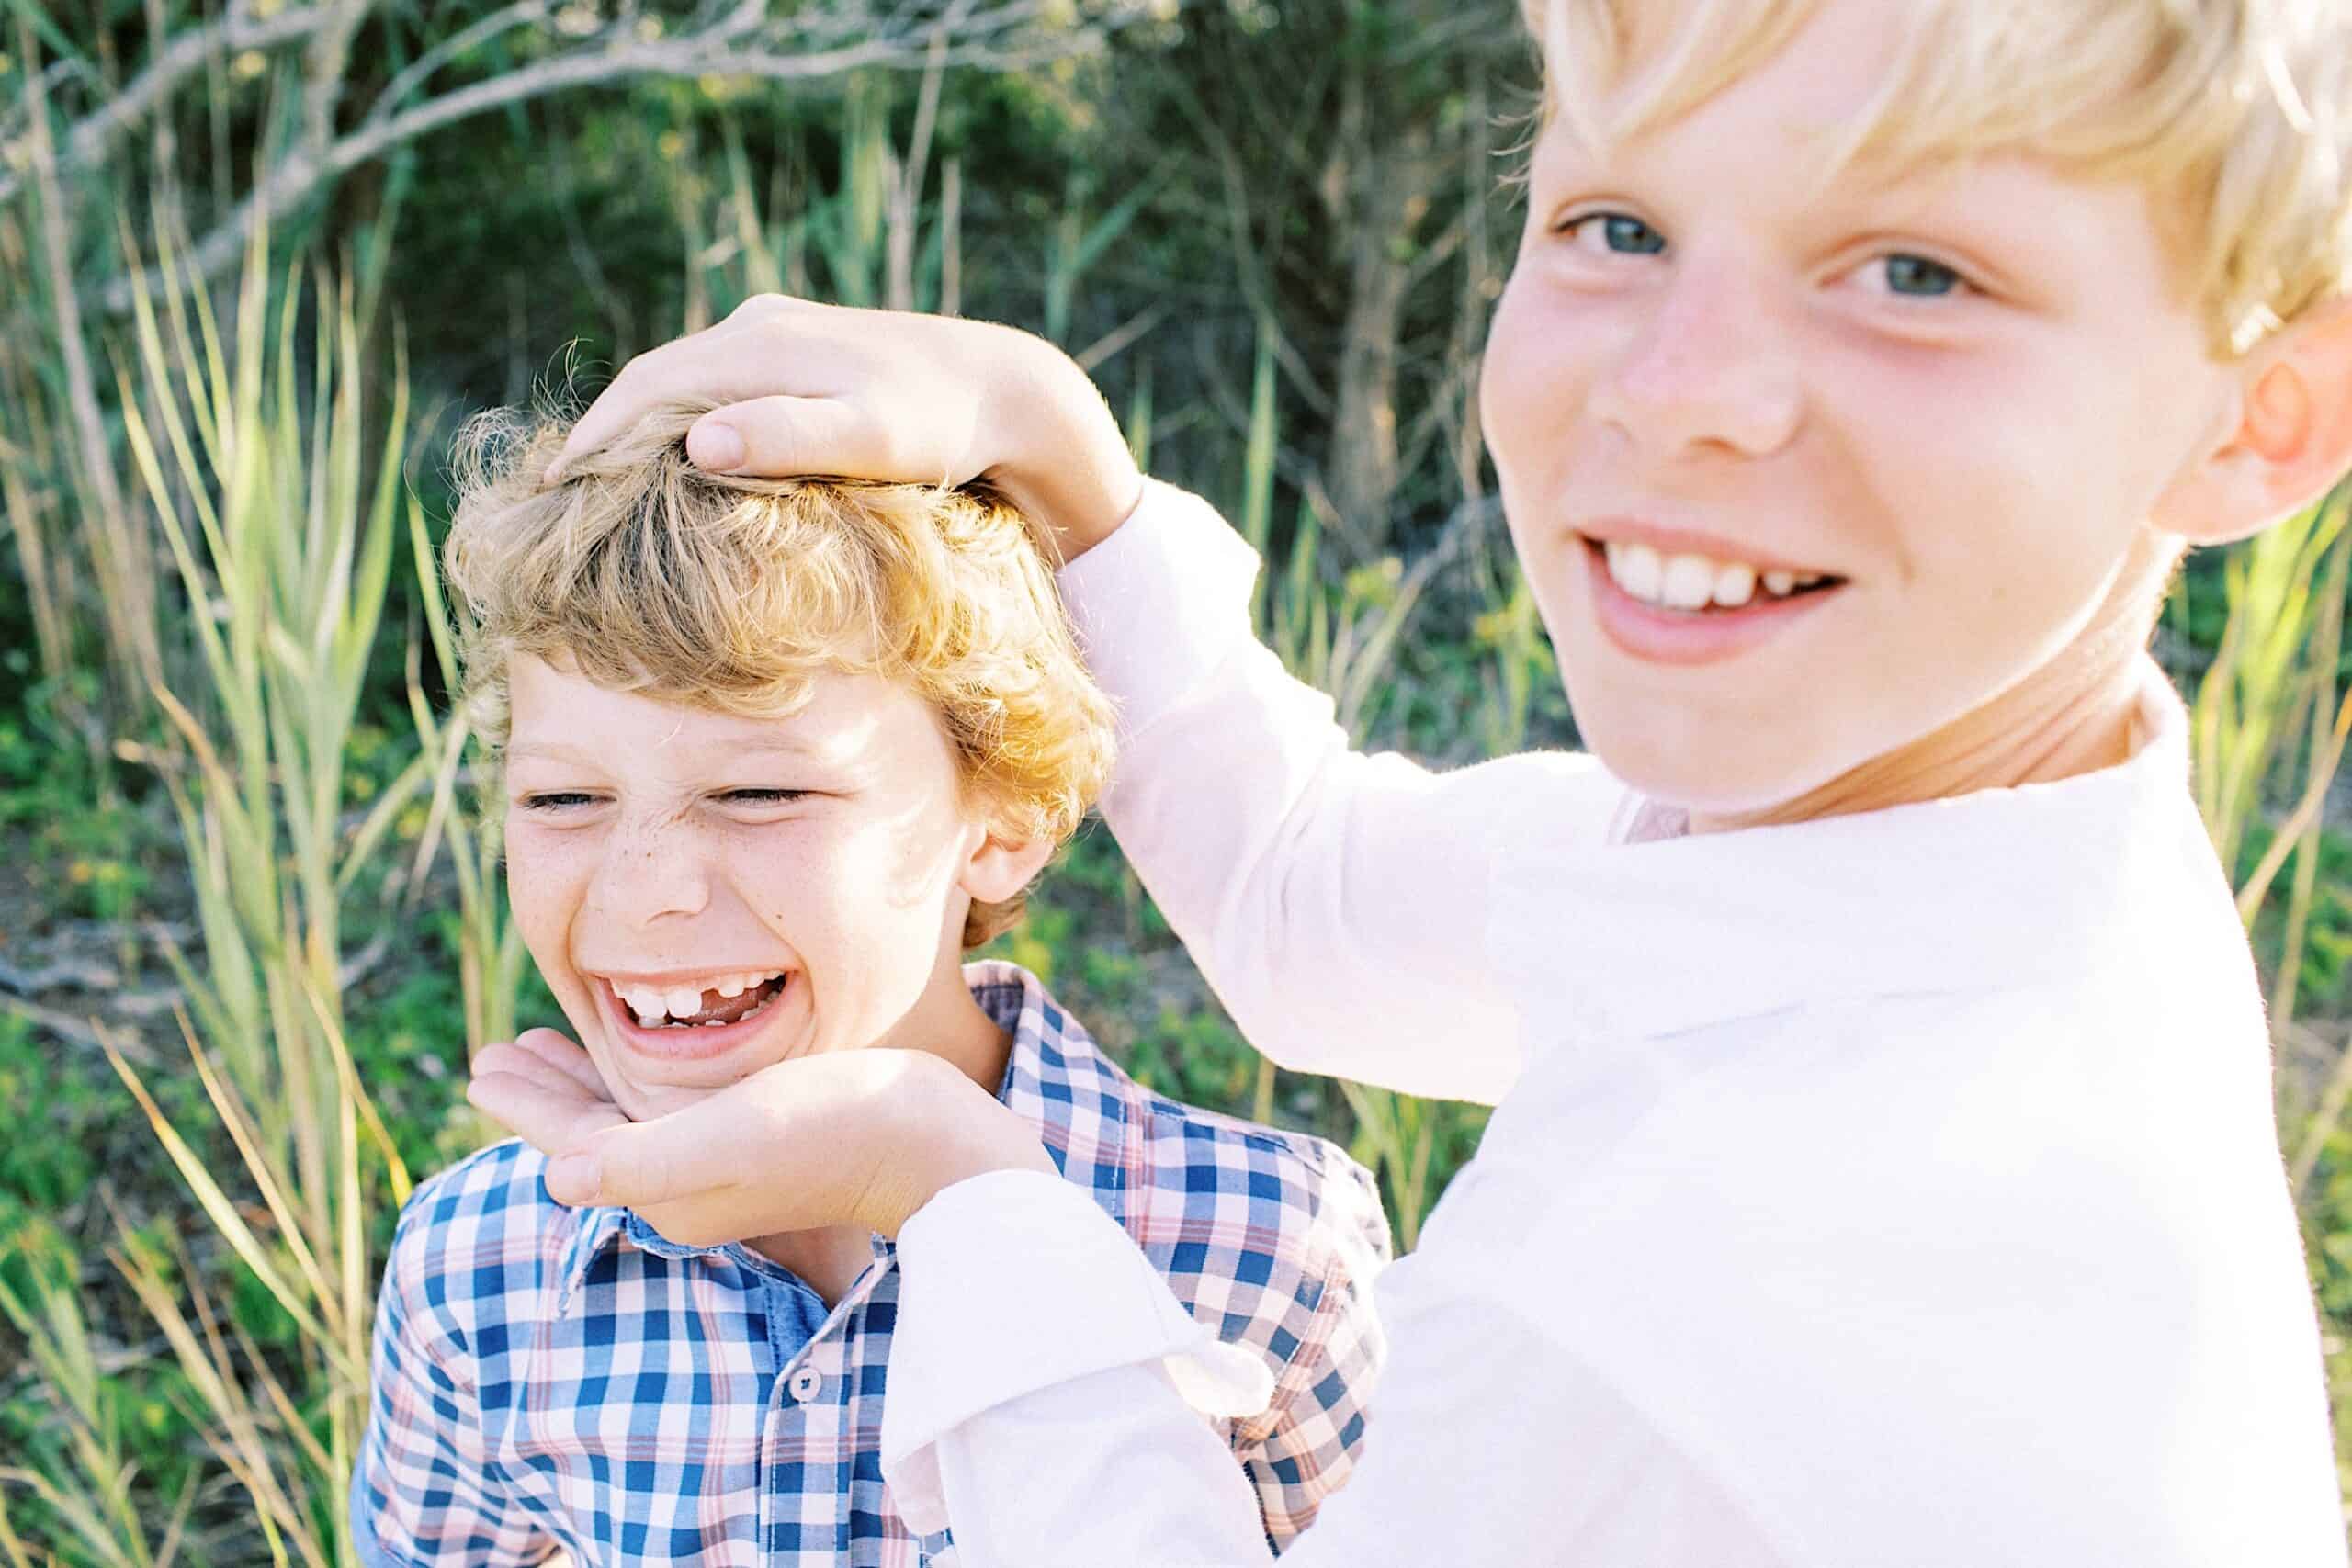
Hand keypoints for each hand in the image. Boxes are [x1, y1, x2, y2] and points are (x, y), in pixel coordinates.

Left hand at [465, 1029, 1056, 1242]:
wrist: (936, 1143)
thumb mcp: (728, 1136)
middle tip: (496, 1056)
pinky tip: (649, 1063)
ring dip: (587, 1084)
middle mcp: (691, 1184)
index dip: (527, 1102)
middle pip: (596, 1132)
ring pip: (634, 1118)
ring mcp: (730, 1162)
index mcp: (667, 1188)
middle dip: (547, 1092)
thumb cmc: (833, 1130)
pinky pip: (680, 1109)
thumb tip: (552, 1181)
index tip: (483, 1065)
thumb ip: (638, 1161)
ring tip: (548, 1050)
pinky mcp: (769, 1136)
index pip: (573, 1141)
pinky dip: (643, 1081)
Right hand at [547, 294, 1144, 562]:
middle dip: (601, 435)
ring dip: (636, 429)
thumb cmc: (942, 426)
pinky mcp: (796, 353)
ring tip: (592, 486)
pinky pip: (715, 388)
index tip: (550, 493)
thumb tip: (695, 445)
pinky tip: (669, 462)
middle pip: (653, 382)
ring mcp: (775, 335)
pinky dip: (679, 422)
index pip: (648, 392)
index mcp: (759, 346)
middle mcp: (757, 328)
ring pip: (682, 384)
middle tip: (549, 500)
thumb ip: (789, 439)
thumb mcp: (870, 439)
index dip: (596, 441)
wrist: (1006, 388)